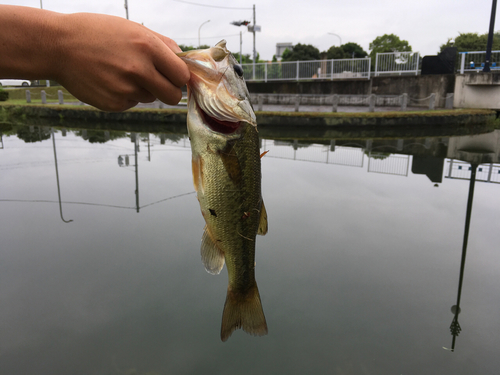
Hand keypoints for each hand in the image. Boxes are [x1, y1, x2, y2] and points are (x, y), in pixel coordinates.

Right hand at [53, 13, 189, 110]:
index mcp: (147, 47)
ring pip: (151, 98)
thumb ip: (162, 44)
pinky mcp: (114, 104)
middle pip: (173, 96)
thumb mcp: (132, 28)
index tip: (174, 76)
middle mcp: (139, 70)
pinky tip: (110, 80)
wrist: (58, 46)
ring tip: (122, 72)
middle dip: (170, 91)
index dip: (179, 77)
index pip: (181, 75)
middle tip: (159, 83)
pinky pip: (132, 103)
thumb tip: (183, 61)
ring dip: (144, 89)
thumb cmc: (97, 33)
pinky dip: (126, 95)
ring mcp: (126, 89)